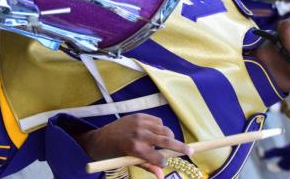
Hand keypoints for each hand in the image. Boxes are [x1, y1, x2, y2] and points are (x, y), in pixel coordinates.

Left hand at [77, 114, 192, 178]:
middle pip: (167, 140)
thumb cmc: (111, 154)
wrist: (98, 138)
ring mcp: (140, 123)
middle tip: (192, 151)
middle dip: (181, 147)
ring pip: (164, 129)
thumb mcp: (127, 163)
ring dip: (169, 137)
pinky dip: (160, 128)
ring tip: (168, 143)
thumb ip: (146, 166)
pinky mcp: (140, 115)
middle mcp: (140, 134)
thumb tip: (162, 176)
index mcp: (135, 149)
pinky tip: (154, 134)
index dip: (164, 161)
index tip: (165, 162)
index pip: (159, 157)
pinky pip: (158, 121)